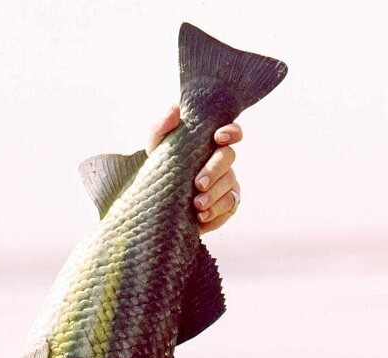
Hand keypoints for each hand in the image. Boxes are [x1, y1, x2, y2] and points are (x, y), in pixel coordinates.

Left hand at [149, 104, 243, 234]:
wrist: (156, 200)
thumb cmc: (160, 166)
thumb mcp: (155, 146)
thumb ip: (161, 126)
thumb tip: (174, 109)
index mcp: (210, 142)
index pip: (231, 131)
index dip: (231, 131)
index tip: (218, 137)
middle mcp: (222, 160)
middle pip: (229, 158)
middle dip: (215, 170)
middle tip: (198, 184)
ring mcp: (226, 182)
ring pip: (229, 184)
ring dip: (214, 195)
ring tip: (197, 206)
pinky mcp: (226, 204)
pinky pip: (230, 206)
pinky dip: (217, 213)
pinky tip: (202, 218)